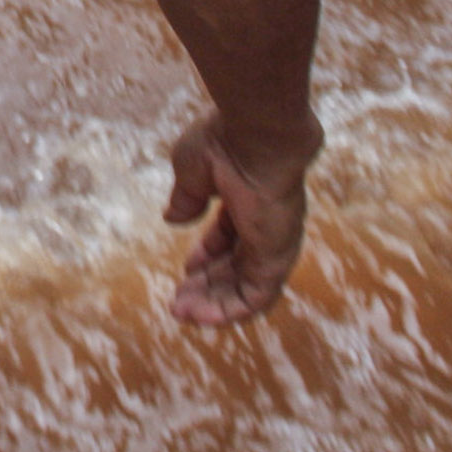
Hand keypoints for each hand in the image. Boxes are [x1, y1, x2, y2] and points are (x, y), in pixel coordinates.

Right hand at [161, 114, 315, 325]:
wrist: (257, 133)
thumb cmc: (225, 141)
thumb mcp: (191, 171)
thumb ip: (186, 198)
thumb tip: (174, 218)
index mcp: (247, 200)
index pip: (231, 239)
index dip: (207, 257)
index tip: (185, 270)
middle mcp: (265, 225)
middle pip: (237, 267)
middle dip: (207, 286)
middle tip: (178, 303)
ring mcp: (274, 242)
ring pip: (246, 286)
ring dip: (215, 304)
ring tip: (183, 314)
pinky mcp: (277, 256)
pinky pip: (257, 295)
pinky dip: (232, 311)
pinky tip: (204, 318)